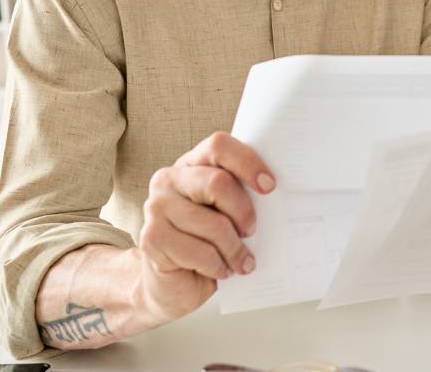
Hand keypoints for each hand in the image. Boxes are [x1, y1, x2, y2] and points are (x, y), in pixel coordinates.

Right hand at [135, 131, 274, 323]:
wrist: (172, 284)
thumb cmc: (208, 243)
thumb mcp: (227, 213)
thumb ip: (240, 196)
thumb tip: (279, 194)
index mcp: (191, 164)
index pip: (219, 146)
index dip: (248, 163)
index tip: (270, 186)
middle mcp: (168, 179)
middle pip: (218, 183)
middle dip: (243, 212)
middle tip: (251, 231)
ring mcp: (156, 208)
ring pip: (214, 224)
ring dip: (235, 249)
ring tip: (241, 261)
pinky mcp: (152, 238)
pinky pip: (201, 252)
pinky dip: (219, 266)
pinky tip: (219, 270)